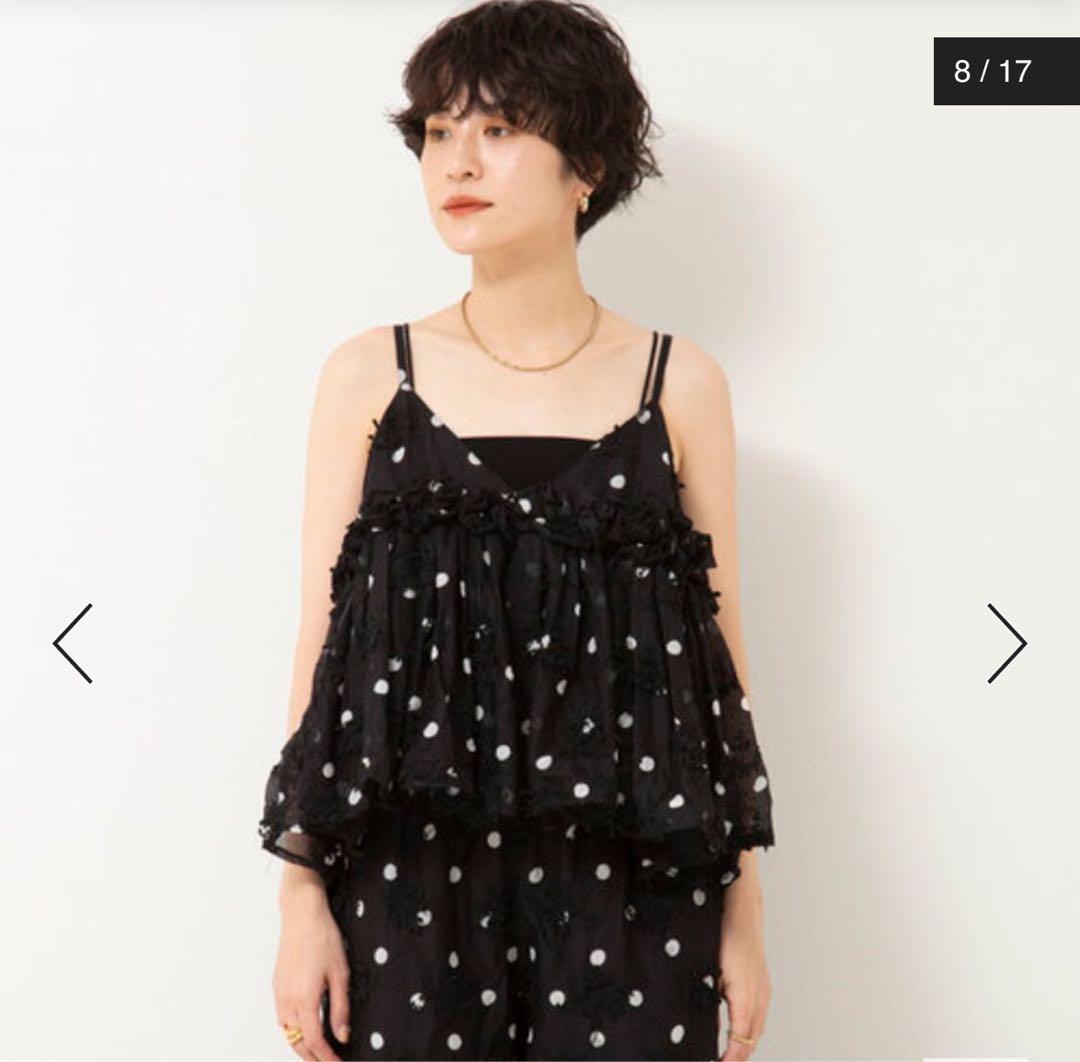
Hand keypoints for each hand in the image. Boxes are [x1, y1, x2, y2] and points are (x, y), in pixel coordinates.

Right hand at [273, 875, 350, 1060]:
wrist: (301, 914)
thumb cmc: (323, 938)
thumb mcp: (340, 973)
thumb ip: (340, 1008)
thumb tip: (343, 1034)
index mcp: (305, 1000)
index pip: (315, 1042)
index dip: (327, 1057)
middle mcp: (287, 1001)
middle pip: (297, 1042)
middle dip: (312, 1057)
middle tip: (329, 1061)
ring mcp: (279, 993)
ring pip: (287, 1032)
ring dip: (301, 1045)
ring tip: (319, 1049)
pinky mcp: (276, 985)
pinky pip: (282, 1017)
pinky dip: (293, 1029)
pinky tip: (304, 1026)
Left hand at [717, 873, 771, 1059]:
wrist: (741, 902)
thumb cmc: (721, 929)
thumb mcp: (708, 965)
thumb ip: (707, 995)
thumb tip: (700, 1023)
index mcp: (744, 992)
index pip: (740, 1038)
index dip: (730, 1058)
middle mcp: (759, 993)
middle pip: (752, 1038)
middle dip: (738, 1055)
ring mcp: (763, 987)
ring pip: (757, 1027)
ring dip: (744, 1044)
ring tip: (725, 1056)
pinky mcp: (762, 981)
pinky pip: (759, 1014)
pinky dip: (749, 1030)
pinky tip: (736, 1032)